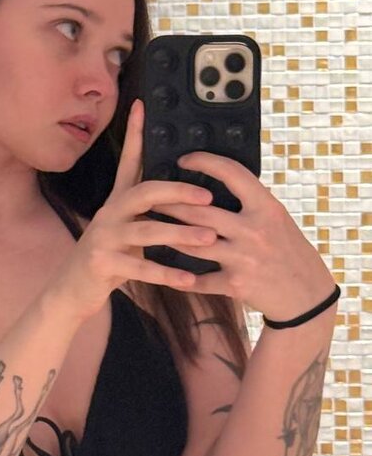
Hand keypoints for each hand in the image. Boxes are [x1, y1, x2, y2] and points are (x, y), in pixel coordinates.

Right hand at [45, 98, 220, 320]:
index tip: (142, 106)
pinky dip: (166, 274)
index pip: (128, 161)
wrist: (71, 289)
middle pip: (143, 192)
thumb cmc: (109, 257)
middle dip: (177, 191)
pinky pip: (139, 268)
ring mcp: (103, 238)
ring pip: (146, 231)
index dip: (134, 134)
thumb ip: (146, 212)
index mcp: (117, 202)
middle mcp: (108, 214)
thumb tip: (181, 193)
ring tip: (209, 239)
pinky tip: (189, 280)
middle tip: (208, 196)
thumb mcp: (124, 228)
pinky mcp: (101, 264)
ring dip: (180, 235)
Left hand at [156, 151, 335, 319]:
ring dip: (167, 235)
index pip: (232, 172)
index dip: (204, 161)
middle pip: (200, 212)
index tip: (183, 159)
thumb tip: (218, 177)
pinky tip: (161, 269)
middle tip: (149, 197)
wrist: (306, 296)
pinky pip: (198, 279)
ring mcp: (243, 259)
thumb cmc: (289, 250)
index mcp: (266, 207)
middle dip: (170, 204)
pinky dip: (179, 276)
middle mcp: (254, 230)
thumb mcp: (276, 218)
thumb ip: (250, 202)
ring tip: (149, 226)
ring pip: (191, 244)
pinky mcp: (235, 284)